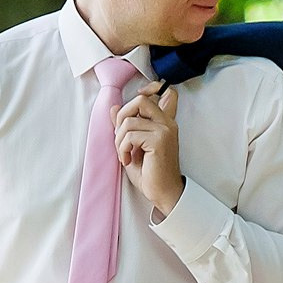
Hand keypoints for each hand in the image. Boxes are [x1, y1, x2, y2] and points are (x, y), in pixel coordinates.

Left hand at [114, 84, 185, 217]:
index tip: (135, 106)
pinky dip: (123, 148)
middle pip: (140, 100)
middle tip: (120, 136)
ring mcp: (165, 131)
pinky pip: (130, 135)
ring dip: (119, 139)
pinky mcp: (159, 141)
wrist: (163, 193)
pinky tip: (128, 160)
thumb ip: (126, 126)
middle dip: (122, 116)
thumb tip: (114, 108)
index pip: (168, 93)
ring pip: (129, 121)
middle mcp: (167, 123)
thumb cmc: (151, 172)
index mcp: (165, 122)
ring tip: (124, 154)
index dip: (150, 89)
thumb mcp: (134, 146)